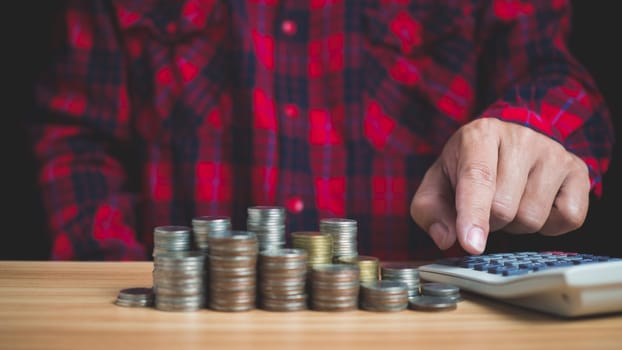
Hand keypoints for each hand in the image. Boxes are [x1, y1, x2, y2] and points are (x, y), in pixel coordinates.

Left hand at [410, 118, 589, 254]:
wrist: (504, 146)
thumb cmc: (466, 169)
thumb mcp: (437, 184)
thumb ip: (429, 211)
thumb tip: (446, 238)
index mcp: (480, 134)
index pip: (477, 179)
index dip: (473, 215)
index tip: (472, 244)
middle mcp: (520, 137)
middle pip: (504, 208)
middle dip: (489, 222)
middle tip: (485, 206)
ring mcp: (553, 152)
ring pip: (533, 217)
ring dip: (515, 225)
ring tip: (509, 202)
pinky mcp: (578, 170)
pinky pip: (568, 218)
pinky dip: (549, 226)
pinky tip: (535, 205)